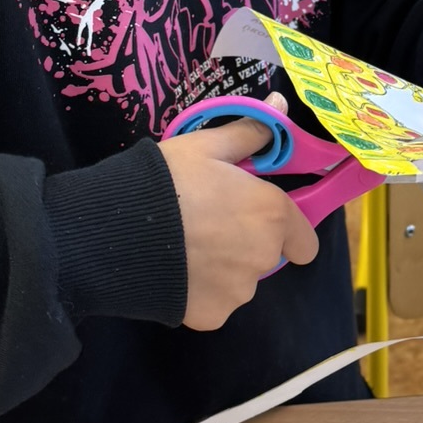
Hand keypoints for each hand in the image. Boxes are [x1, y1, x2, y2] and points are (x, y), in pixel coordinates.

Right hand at [159, 94, 318, 329]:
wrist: (117, 231)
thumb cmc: (167, 181)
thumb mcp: (206, 146)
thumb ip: (249, 133)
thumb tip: (281, 105)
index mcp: (271, 214)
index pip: (305, 242)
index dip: (287, 232)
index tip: (256, 220)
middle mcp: (263, 256)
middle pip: (265, 257)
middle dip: (244, 244)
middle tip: (204, 223)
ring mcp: (238, 292)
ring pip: (238, 281)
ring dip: (221, 268)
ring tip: (182, 247)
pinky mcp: (211, 317)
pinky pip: (212, 303)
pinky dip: (197, 291)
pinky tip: (171, 271)